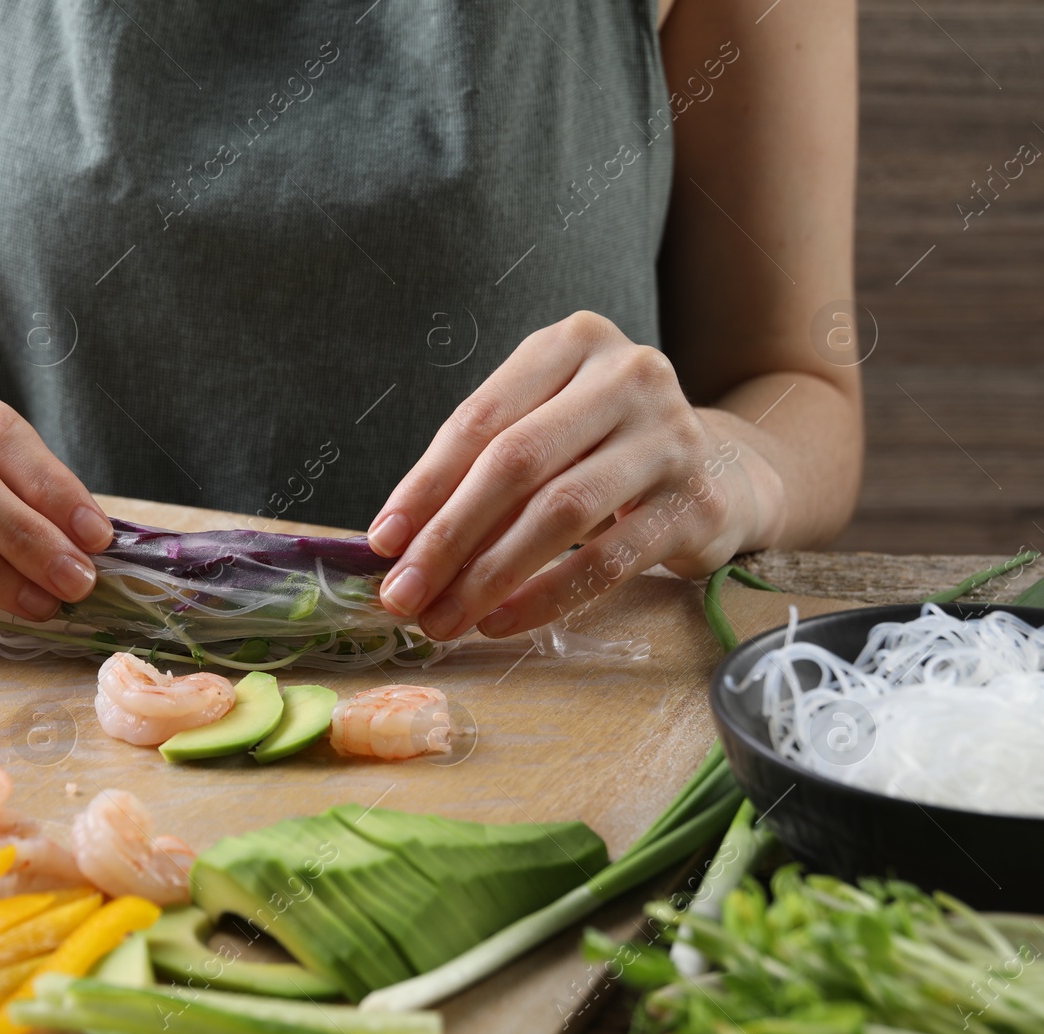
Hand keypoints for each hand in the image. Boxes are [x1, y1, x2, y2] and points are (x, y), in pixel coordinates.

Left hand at [367, 311, 782, 639]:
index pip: (479, 420)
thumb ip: (480, 470)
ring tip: (445, 618)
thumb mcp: (545, 429)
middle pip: (516, 463)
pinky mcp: (697, 501)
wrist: (718, 468)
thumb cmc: (600, 447)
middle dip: (449, 537)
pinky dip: (547, 597)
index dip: (424, 486)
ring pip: (560, 512)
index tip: (383, 543)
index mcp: (573, 343)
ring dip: (490, 575)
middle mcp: (628, 376)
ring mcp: (670, 436)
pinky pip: (608, 560)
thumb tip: (402, 546)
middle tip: (404, 594)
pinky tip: (501, 621)